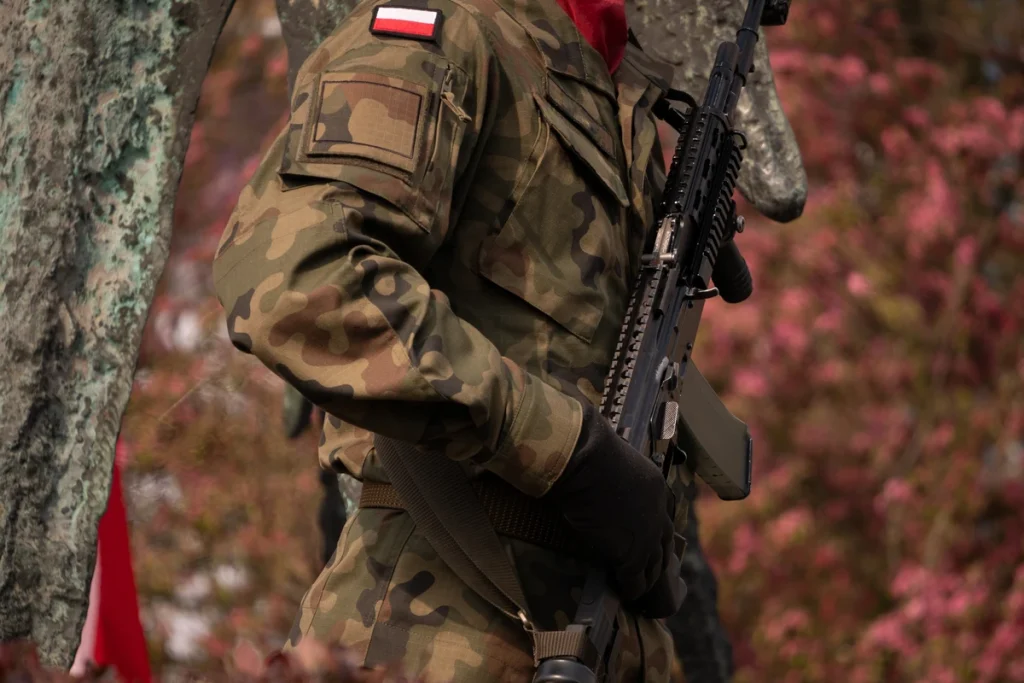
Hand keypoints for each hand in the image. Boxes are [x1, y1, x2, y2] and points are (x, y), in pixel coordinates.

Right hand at [545, 402, 685, 617]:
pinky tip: (622, 594)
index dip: (655, 535)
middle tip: (648, 575)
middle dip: (657, 564)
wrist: (583, 457)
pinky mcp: (630, 553)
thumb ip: (614, 478)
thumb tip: (595, 478)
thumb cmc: (588, 451)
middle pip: (663, 547)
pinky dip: (629, 590)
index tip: (649, 545)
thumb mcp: (612, 463)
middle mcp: (658, 513)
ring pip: (652, 568)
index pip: (662, 518)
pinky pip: (634, 580)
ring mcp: (647, 535)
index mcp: (656, 488)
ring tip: (636, 591)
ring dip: (644, 581)